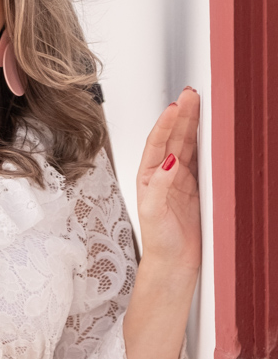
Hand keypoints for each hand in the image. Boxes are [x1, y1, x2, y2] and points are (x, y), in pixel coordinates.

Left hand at [136, 87, 200, 272]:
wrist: (174, 263)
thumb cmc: (159, 242)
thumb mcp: (153, 213)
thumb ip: (158, 186)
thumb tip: (168, 161)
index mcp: (148, 177)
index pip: (157, 143)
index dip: (167, 124)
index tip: (176, 108)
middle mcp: (163, 175)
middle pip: (174, 138)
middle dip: (183, 115)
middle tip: (191, 95)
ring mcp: (181, 179)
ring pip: (188, 145)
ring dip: (193, 124)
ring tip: (199, 104)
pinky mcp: (196, 187)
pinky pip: (201, 159)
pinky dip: (205, 143)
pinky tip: (210, 130)